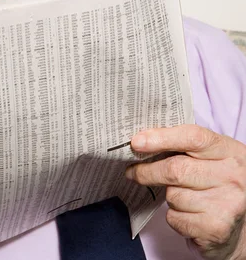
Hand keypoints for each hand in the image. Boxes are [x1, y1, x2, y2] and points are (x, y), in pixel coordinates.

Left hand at [126, 125, 245, 259]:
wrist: (243, 228)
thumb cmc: (219, 186)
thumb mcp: (213, 159)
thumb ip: (186, 148)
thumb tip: (143, 141)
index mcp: (230, 151)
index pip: (193, 137)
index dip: (161, 137)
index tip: (136, 142)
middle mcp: (232, 176)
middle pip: (176, 168)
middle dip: (148, 171)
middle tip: (133, 171)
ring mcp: (226, 203)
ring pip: (174, 195)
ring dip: (169, 197)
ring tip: (185, 198)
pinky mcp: (215, 229)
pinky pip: (175, 218)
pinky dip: (174, 217)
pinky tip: (190, 216)